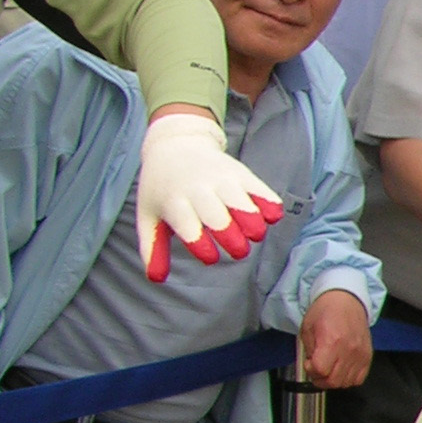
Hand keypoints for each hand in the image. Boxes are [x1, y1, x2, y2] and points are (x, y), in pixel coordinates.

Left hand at [135, 108, 282, 281]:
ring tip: (255, 236)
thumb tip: (156, 279)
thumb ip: (153, 248)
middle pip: (218, 216)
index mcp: (173, 201)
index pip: (187, 225)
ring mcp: (221, 179)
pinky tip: (272, 217)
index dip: (201, 244)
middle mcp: (197, 189)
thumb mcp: (149, 214)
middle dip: (232, 238)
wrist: (175, 143)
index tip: (210, 259)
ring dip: (253, 222)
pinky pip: (259, 188)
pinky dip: (268, 203)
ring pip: (241, 202)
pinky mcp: (240, 173)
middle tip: (239, 252)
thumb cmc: (161, 188)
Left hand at [295, 289, 373, 387]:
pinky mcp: (367, 356)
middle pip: (333, 381)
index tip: (309, 363)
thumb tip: (312, 366)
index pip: (320, 370)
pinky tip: (342, 369)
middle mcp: (348, 350)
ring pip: (346, 382)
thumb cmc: (326, 310)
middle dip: (320, 379)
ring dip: (334, 380)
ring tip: (329, 369)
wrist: (346, 300)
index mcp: (331, 341)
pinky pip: (359, 378)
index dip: (311, 370)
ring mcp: (360, 354)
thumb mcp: (307, 328)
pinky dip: (349, 378)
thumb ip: (309, 350)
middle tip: (317, 370)